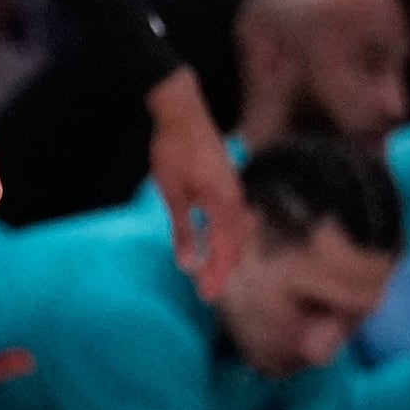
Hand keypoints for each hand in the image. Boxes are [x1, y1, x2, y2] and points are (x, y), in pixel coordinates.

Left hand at [147, 66, 243, 297]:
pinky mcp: (229, 182)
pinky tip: (217, 241)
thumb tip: (187, 266)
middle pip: (235, 246)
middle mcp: (236, 201)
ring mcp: (235, 190)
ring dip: (225, 255)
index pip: (224, 253)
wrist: (182, 111)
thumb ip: (182, 231)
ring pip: (237, 233)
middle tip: (207, 292)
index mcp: (224, 206)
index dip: (216, 277)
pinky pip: (235, 218)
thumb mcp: (171, 194)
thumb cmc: (173, 150)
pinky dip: (227, 236)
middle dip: (222, 271)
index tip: (206, 297)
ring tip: (211, 272)